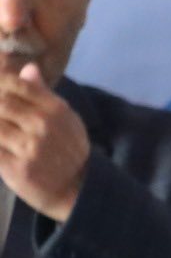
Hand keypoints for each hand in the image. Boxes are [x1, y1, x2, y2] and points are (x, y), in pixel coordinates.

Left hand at [0, 63, 89, 221]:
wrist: (76, 189)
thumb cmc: (69, 150)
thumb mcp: (65, 118)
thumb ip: (43, 95)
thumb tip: (28, 68)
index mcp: (56, 110)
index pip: (20, 86)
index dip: (1, 83)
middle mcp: (42, 125)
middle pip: (2, 103)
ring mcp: (28, 147)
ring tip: (1, 128)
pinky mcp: (14, 168)